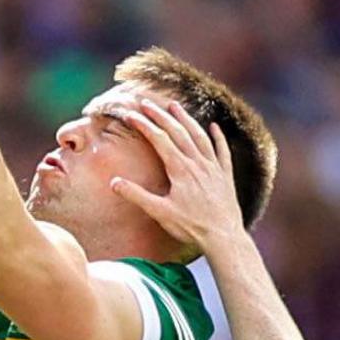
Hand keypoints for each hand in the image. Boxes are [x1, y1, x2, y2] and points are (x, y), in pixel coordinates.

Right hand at [107, 99, 247, 257]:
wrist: (223, 236)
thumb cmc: (191, 226)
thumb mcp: (159, 213)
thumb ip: (137, 196)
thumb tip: (114, 182)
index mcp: (180, 170)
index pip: (159, 140)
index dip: (144, 125)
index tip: (131, 115)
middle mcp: (197, 163)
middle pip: (178, 132)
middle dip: (160, 115)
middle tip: (147, 103)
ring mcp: (213, 167)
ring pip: (199, 136)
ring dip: (186, 119)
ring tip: (175, 106)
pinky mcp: (225, 175)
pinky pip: (221, 150)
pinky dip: (217, 136)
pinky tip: (213, 127)